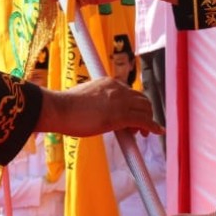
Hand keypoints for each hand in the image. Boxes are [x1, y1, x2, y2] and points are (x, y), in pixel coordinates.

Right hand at [35, 76, 161, 136]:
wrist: (59, 109)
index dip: (134, 104)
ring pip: (145, 108)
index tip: (132, 115)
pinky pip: (144, 121)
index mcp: (108, 82)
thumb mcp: (85, 98)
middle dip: (144, 112)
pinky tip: (156, 132)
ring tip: (142, 133)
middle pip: (142, 98)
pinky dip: (153, 126)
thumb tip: (100, 116)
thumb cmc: (66, 107)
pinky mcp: (121, 116)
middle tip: (138, 127)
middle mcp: (118, 88)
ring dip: (147, 120)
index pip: (130, 92)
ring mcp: (120, 101)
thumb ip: (98, 103)